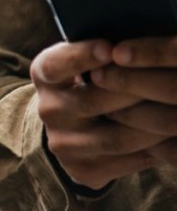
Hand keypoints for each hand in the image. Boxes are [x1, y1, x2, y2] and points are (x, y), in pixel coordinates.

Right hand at [32, 40, 166, 189]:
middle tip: (172, 80)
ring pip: (118, 137)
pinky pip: (128, 163)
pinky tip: (175, 136)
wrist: (73, 127)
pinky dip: (158, 149)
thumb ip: (106, 51)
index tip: (110, 48)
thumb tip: (147, 40)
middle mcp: (48, 110)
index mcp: (45, 75)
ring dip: (157, 124)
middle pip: (94, 102)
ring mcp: (64, 144)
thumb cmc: (94, 79)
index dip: (82, 57)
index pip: (57, 65)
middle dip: (138, 90)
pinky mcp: (83, 170)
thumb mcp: (87, 58)